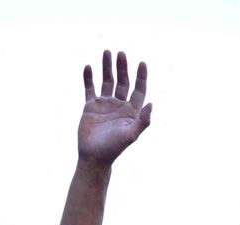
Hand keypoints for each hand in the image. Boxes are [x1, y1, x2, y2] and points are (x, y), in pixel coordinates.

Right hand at [77, 50, 152, 165]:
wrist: (94, 157)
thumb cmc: (114, 148)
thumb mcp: (130, 135)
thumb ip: (143, 121)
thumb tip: (151, 104)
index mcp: (131, 111)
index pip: (138, 90)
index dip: (141, 77)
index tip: (142, 63)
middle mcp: (119, 105)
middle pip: (123, 82)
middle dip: (122, 67)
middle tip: (121, 53)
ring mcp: (105, 104)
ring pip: (107, 81)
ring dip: (107, 67)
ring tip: (107, 52)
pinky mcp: (91, 106)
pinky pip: (90, 88)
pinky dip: (88, 78)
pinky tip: (88, 67)